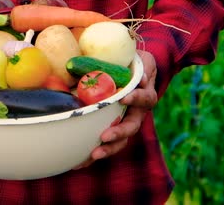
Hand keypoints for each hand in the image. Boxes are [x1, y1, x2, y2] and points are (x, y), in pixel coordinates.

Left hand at [74, 50, 157, 168]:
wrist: (131, 73)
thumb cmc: (135, 65)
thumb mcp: (142, 60)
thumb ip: (144, 67)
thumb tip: (141, 80)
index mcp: (144, 96)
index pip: (145, 99)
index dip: (136, 99)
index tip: (123, 97)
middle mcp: (136, 113)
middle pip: (131, 127)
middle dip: (118, 133)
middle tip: (104, 137)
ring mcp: (124, 122)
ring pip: (120, 140)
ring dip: (108, 149)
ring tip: (93, 155)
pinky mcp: (111, 127)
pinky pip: (104, 143)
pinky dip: (92, 154)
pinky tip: (78, 162)